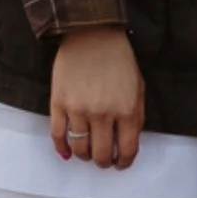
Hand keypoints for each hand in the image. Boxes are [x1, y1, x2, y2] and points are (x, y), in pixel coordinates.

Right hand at [50, 25, 142, 166]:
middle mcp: (102, 114)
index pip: (127, 150)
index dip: (124, 162)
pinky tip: (67, 152)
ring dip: (85, 156)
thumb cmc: (118, 59)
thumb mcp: (138, 87)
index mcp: (126, 110)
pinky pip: (58, 135)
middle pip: (101, 154)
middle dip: (104, 162)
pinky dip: (62, 148)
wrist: (91, 34)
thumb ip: (135, 117)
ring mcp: (78, 110)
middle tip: (104, 160)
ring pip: (79, 149)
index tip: (121, 163)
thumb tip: (127, 142)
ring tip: (88, 153)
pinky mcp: (59, 103)